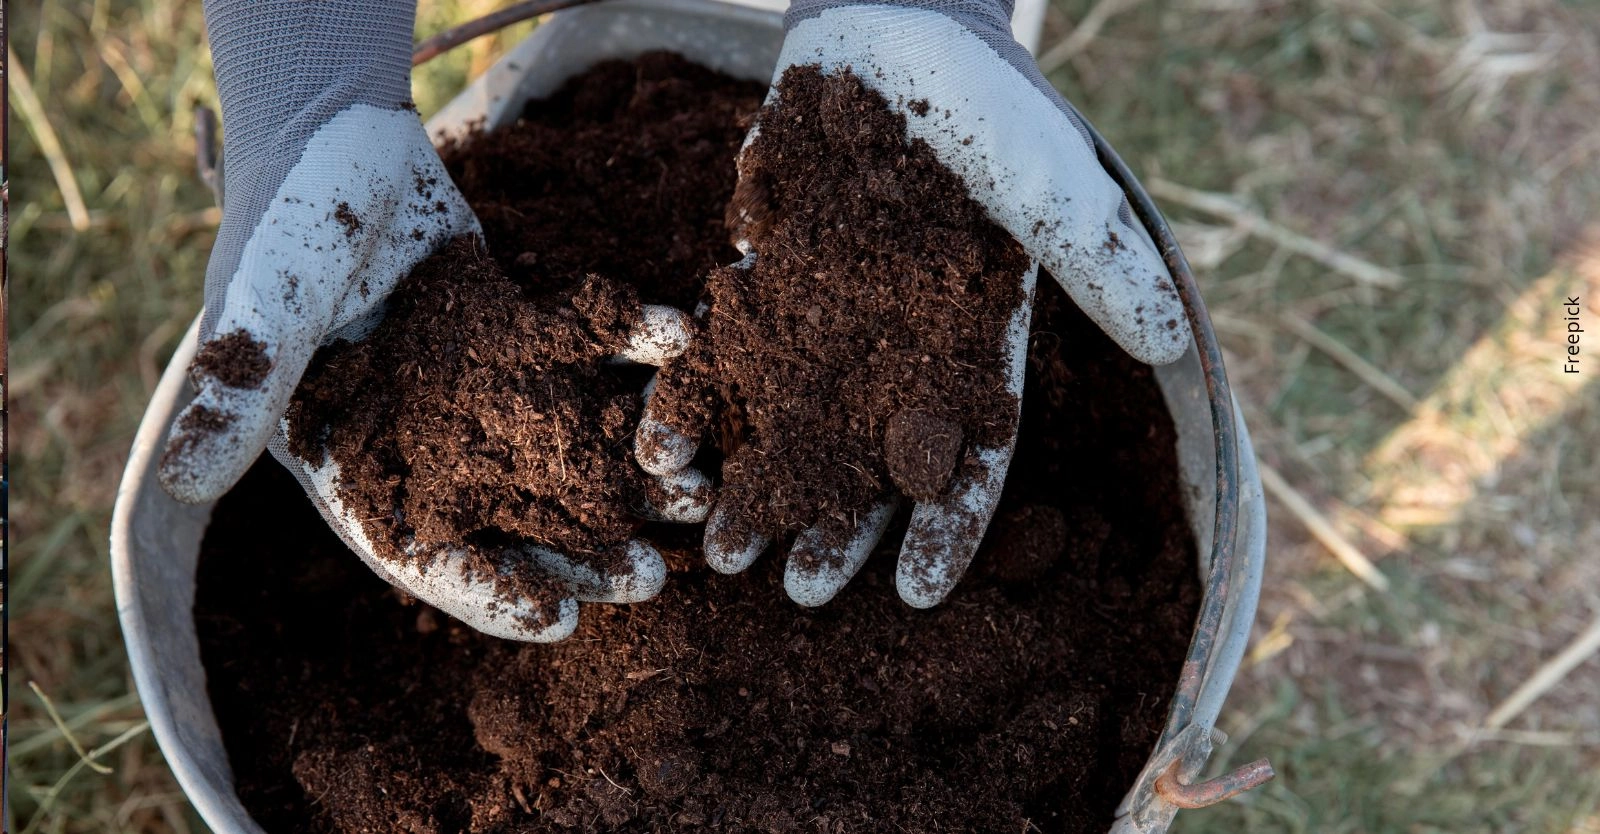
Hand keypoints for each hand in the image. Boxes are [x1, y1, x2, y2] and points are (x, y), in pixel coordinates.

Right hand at [157, 106, 702, 639]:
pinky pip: (590, 351)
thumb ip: (242, 388)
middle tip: (656, 576)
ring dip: (631, 467)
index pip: (421, 552)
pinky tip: (686, 353)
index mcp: (358, 459)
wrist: (334, 133)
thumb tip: (182, 484)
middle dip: (585, 549)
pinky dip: (636, 351)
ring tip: (698, 491)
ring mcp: (482, 388)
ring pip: (565, 444)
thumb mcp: (262, 308)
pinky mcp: (525, 329)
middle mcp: (429, 438)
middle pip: (514, 515)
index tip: (559, 621)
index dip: (487, 591)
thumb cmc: (283, 223)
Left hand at [639, 0, 1188, 608]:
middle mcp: (899, 351)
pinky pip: (728, 352)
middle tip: (796, 593)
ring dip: (762, 486)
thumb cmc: (991, 108)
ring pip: (793, 424)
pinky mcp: (767, 278)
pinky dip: (701, 397)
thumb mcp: (1053, 180)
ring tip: (722, 548)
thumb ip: (1100, 260)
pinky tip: (667, 447)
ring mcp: (829, 318)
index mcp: (973, 349)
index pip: (969, 457)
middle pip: (869, 461)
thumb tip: (1171, 339)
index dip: (947, 526)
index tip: (917, 594)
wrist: (899, 29)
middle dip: (837, 528)